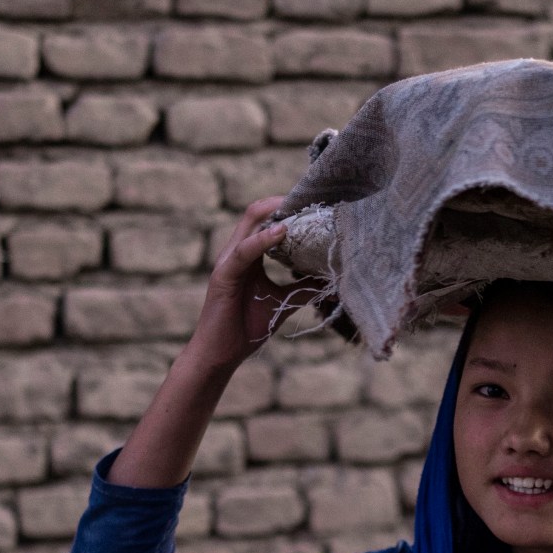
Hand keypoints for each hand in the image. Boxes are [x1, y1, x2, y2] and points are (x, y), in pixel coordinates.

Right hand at [185, 198, 317, 370]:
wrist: (221, 355)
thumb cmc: (246, 328)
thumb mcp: (282, 302)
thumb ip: (302, 288)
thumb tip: (331, 280)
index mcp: (248, 256)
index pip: (265, 220)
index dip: (287, 209)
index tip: (314, 203)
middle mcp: (236, 253)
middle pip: (256, 213)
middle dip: (283, 202)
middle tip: (311, 197)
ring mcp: (227, 262)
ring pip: (250, 224)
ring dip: (275, 213)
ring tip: (300, 206)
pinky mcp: (223, 276)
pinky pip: (245, 251)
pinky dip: (264, 239)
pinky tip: (283, 232)